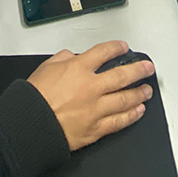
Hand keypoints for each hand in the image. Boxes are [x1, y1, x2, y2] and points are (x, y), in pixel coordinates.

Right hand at [27, 41, 153, 151]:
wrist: (30, 125)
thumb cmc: (34, 97)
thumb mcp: (46, 67)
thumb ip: (64, 58)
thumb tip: (73, 57)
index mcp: (78, 69)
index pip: (104, 53)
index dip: (116, 48)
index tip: (124, 47)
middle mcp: (91, 87)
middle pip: (122, 75)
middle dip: (138, 70)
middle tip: (147, 68)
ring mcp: (96, 109)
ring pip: (125, 99)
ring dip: (139, 94)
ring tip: (147, 90)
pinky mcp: (96, 128)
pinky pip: (119, 121)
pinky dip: (131, 115)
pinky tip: (138, 111)